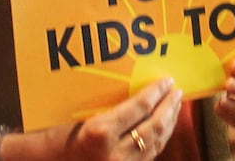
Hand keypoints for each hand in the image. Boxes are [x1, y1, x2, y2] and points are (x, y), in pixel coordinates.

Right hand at [10, 77, 182, 159]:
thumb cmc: (57, 135)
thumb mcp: (81, 117)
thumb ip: (111, 108)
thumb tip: (142, 89)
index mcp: (99, 133)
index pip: (139, 108)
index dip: (156, 93)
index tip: (166, 81)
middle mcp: (113, 154)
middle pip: (153, 127)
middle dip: (168, 108)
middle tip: (176, 91)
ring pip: (154, 144)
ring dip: (168, 123)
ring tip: (174, 106)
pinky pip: (148, 156)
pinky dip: (158, 139)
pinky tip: (163, 127)